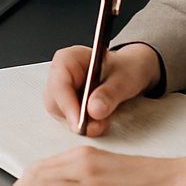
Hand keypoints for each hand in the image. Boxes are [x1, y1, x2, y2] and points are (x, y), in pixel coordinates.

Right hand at [43, 42, 163, 137]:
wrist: (130, 73)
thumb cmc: (125, 68)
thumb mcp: (124, 78)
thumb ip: (109, 93)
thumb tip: (94, 110)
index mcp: (68, 59)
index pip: (59, 84)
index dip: (67, 105)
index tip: (80, 124)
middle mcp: (60, 75)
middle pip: (55, 101)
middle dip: (75, 117)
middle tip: (97, 126)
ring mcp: (62, 91)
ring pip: (60, 114)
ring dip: (81, 123)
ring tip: (104, 121)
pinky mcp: (68, 105)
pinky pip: (69, 120)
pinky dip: (84, 125)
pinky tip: (99, 121)